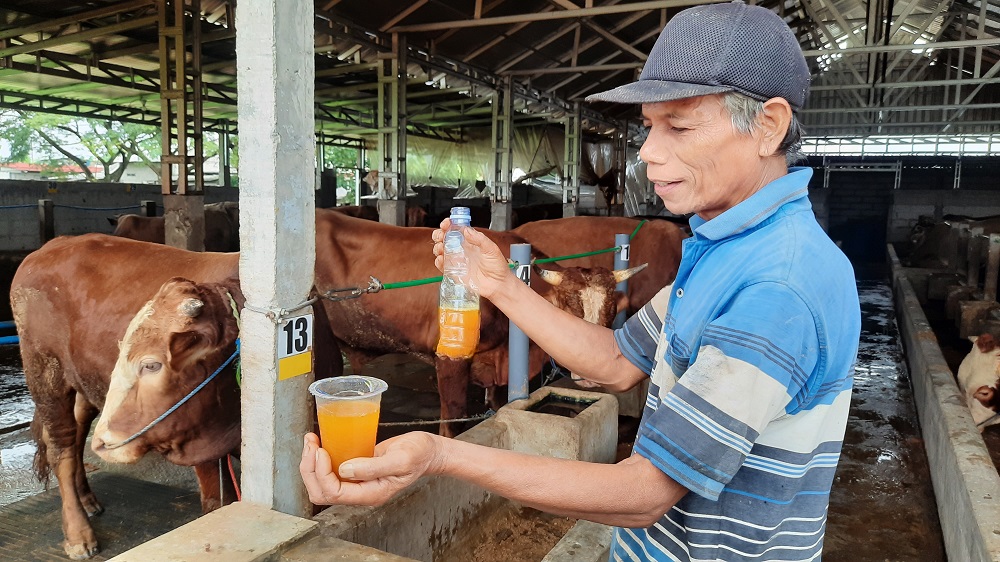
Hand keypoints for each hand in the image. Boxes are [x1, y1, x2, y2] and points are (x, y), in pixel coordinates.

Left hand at [299, 432, 441, 505]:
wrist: (428, 451)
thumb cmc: (419, 455)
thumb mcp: (401, 460)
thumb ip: (373, 467)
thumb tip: (344, 470)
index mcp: (371, 494)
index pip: (335, 493)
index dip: (322, 474)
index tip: (322, 451)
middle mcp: (361, 492)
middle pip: (322, 492)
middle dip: (310, 469)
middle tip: (311, 444)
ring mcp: (357, 482)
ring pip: (322, 483)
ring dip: (311, 464)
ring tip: (311, 441)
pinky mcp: (356, 470)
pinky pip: (330, 471)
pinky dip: (319, 459)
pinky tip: (320, 443)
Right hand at [432, 218, 510, 299]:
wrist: (497, 285)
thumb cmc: (497, 266)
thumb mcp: (491, 249)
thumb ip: (479, 239)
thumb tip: (466, 230)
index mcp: (470, 241)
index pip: (456, 229)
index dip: (449, 224)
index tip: (446, 223)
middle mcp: (462, 249)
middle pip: (444, 238)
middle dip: (439, 234)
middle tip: (441, 236)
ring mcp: (457, 260)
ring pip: (441, 250)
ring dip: (438, 247)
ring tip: (442, 248)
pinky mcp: (454, 272)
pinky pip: (442, 265)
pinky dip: (438, 261)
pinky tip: (442, 260)